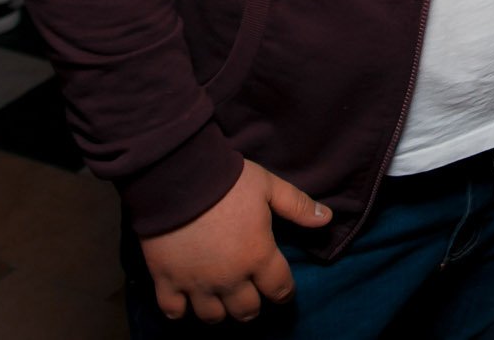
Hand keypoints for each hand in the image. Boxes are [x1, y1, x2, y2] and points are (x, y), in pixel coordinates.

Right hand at [138, 158, 332, 322]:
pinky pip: (173, 311)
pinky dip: (179, 310)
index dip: (284, 292)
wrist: (178, 176)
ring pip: (212, 317)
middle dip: (252, 305)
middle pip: (246, 311)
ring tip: (220, 300)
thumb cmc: (228, 181)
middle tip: (249, 294)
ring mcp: (197, 283)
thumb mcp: (269, 186)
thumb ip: (298, 205)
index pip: (280, 289)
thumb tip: (327, 219)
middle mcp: (230, 278)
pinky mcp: (166, 280)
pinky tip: (185, 302)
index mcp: (258, 256)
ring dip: (219, 311)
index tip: (281, 290)